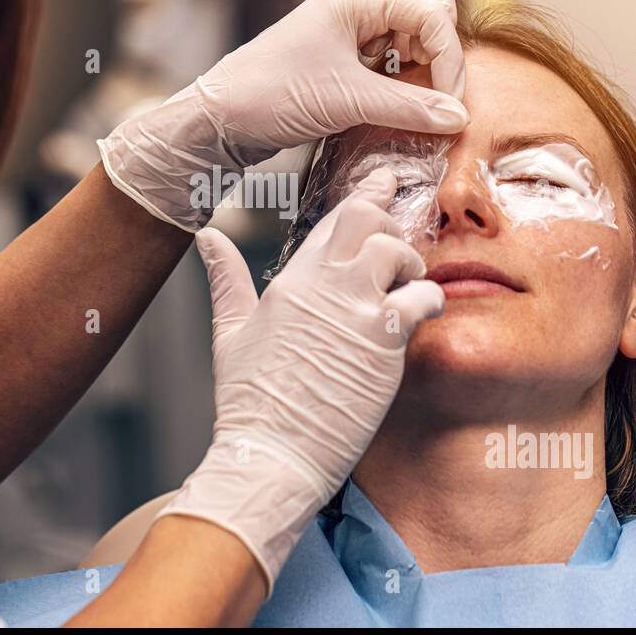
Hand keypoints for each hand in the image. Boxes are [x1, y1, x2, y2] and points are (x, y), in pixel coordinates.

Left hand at [97, 0, 468, 230]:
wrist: (219, 118)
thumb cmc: (271, 95)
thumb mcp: (346, 102)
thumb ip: (408, 107)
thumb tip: (459, 116)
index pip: (430, 12)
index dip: (448, 59)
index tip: (449, 103)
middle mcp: (353, 0)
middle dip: (439, 22)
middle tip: (427, 68)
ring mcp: (345, 22)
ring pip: (405, 8)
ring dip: (420, 41)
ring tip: (409, 81)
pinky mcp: (340, 49)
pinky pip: (387, 38)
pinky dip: (401, 60)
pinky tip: (392, 93)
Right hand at [156, 167, 445, 590]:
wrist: (269, 453)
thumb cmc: (248, 401)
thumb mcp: (229, 331)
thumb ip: (225, 278)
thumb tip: (206, 237)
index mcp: (289, 281)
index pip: (333, 220)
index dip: (365, 195)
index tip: (385, 181)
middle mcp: (322, 287)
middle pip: (366, 220)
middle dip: (389, 218)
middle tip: (400, 235)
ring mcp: (353, 311)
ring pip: (397, 251)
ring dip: (411, 260)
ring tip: (409, 282)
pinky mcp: (382, 343)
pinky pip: (421, 299)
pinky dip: (429, 299)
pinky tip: (425, 312)